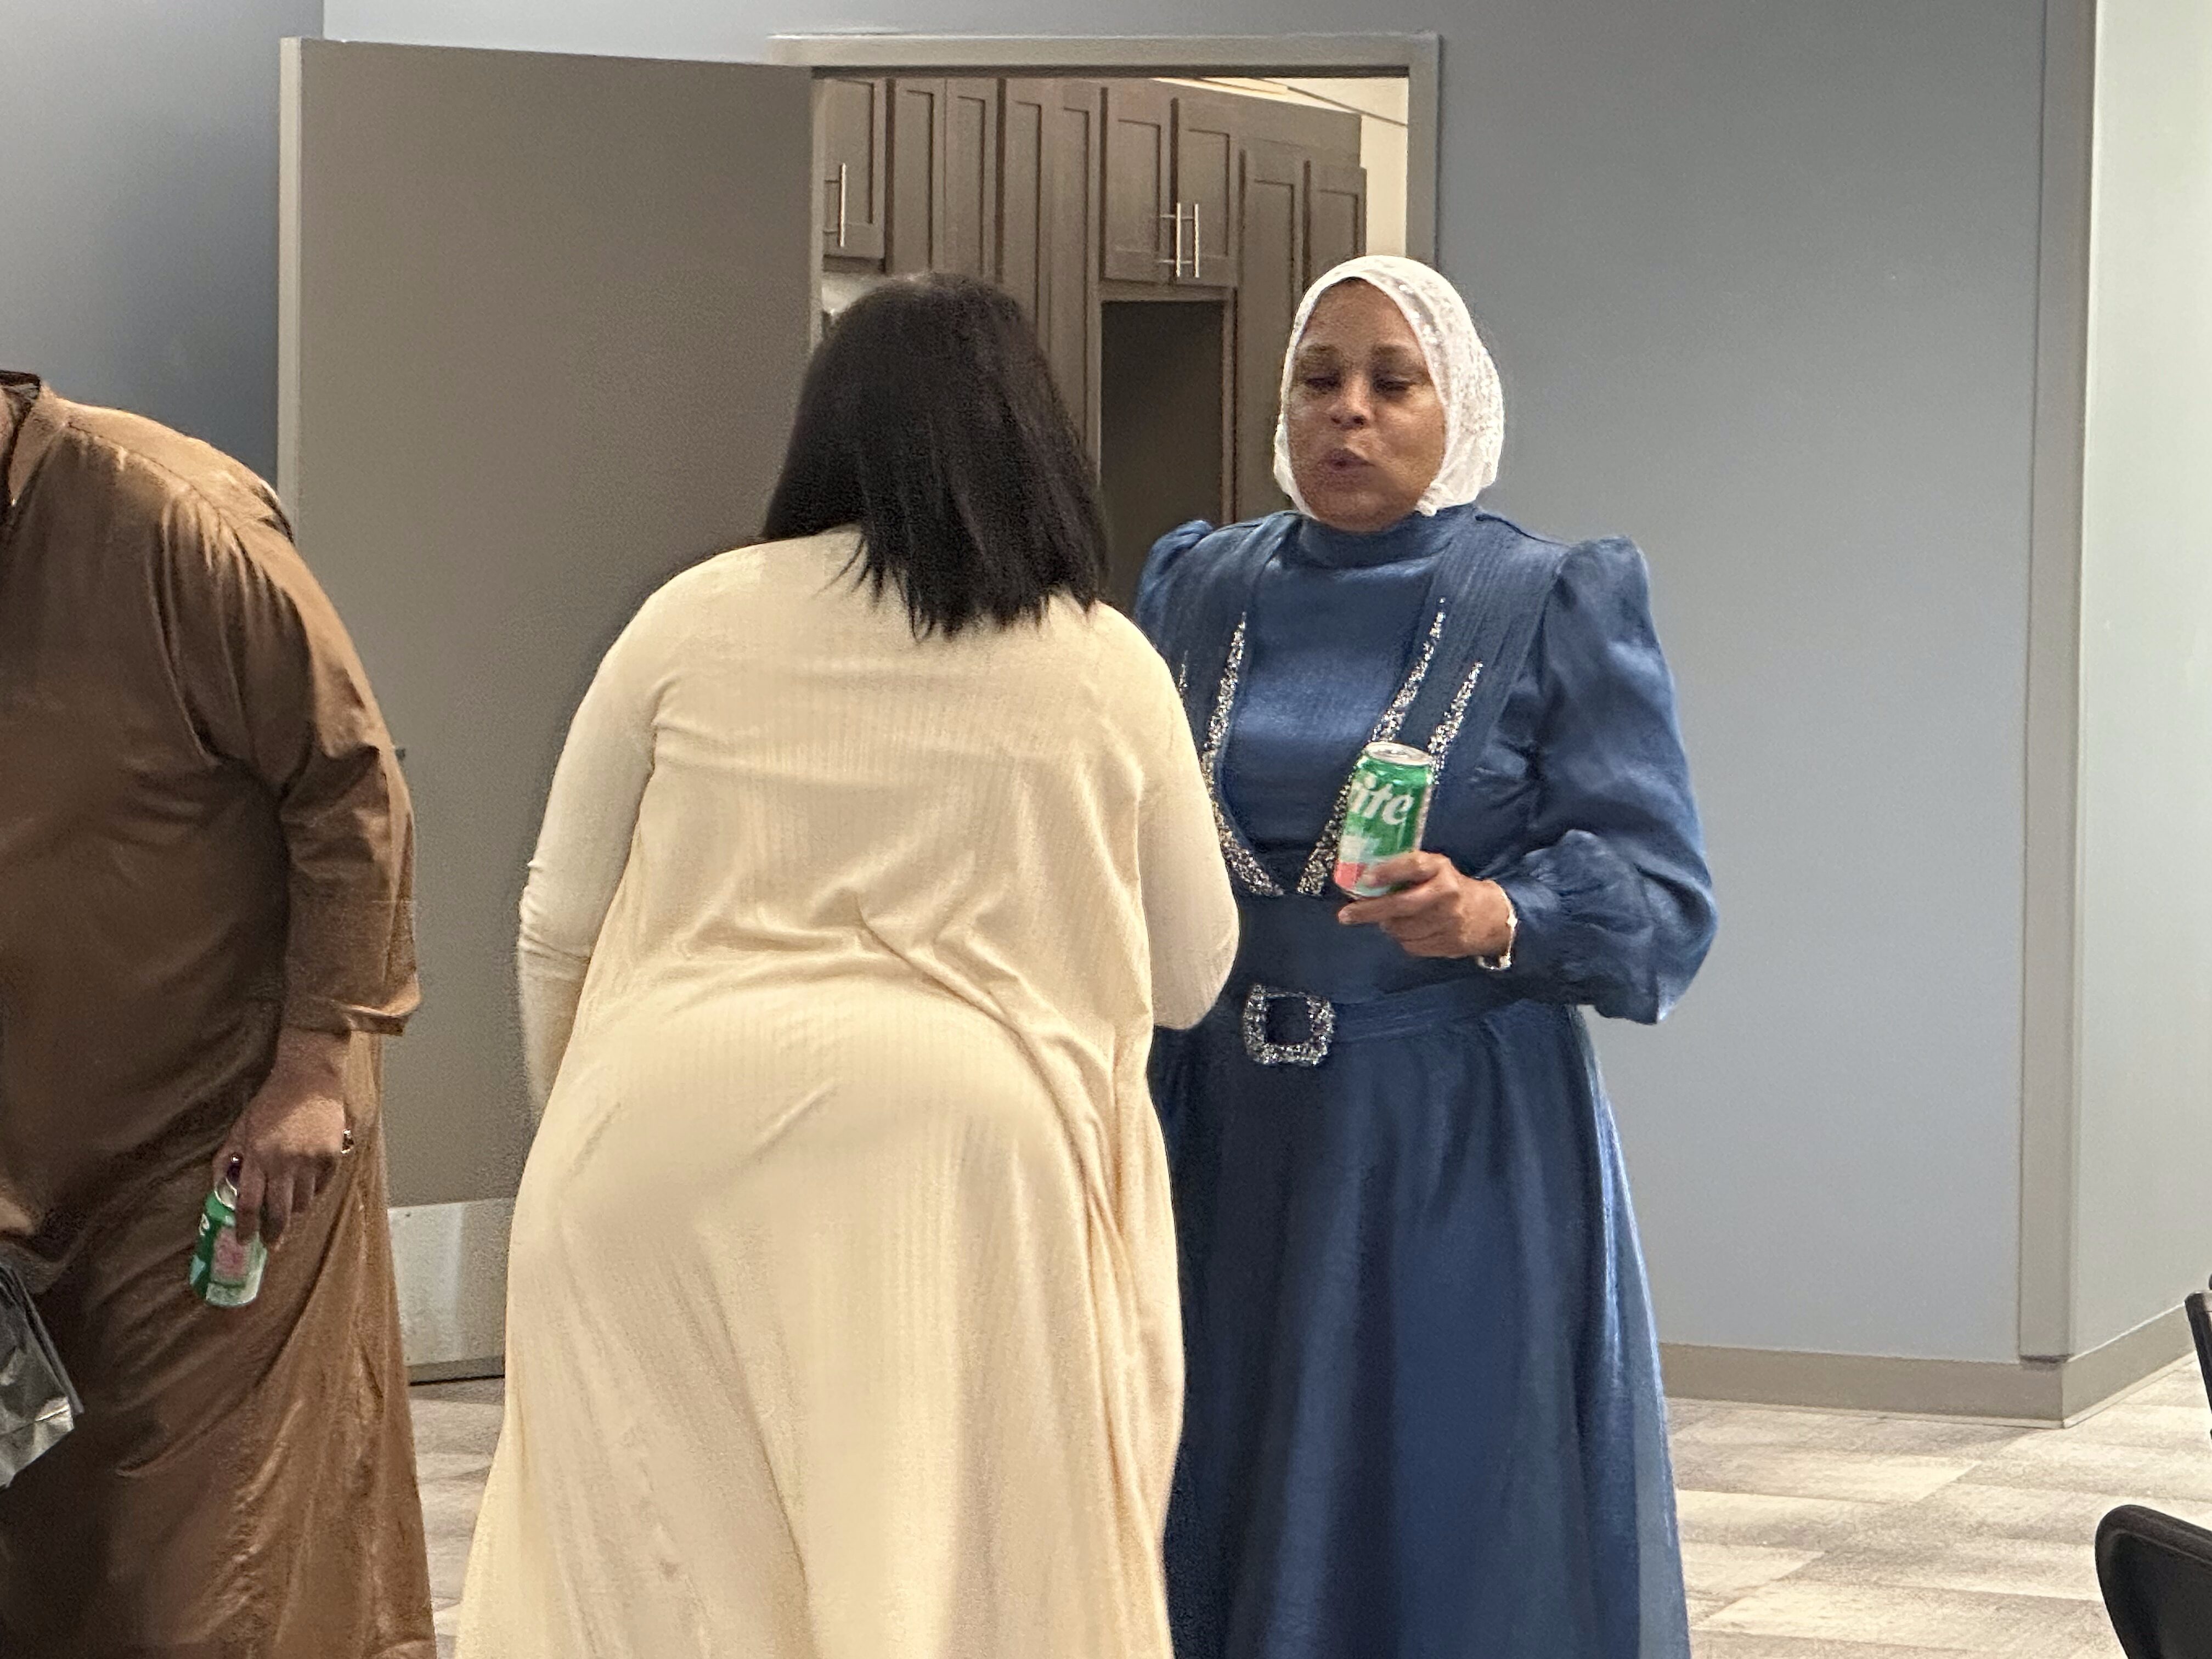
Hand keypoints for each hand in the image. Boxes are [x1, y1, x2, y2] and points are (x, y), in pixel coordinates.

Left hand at [211, 1029, 352, 1247]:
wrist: (308, 1079)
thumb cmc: (270, 1103)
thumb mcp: (241, 1129)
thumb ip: (228, 1160)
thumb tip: (220, 1190)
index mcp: (258, 1155)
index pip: (249, 1203)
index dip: (245, 1228)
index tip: (243, 1241)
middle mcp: (285, 1161)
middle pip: (279, 1212)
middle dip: (273, 1233)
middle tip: (270, 1243)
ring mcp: (312, 1160)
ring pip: (303, 1203)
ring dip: (294, 1210)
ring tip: (288, 1206)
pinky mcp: (332, 1156)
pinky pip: (322, 1187)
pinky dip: (313, 1191)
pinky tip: (306, 1183)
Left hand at [1337, 852, 1513, 959]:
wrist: (1490, 916)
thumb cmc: (1450, 887)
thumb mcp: (1434, 869)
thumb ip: (1406, 871)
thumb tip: (1363, 880)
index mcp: (1440, 869)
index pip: (1413, 866)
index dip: (1388, 872)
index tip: (1365, 879)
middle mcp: (1446, 894)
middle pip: (1402, 905)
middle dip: (1370, 911)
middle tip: (1346, 915)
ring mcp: (1449, 921)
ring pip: (1403, 929)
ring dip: (1388, 926)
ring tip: (1389, 920)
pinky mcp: (1449, 943)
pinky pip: (1412, 945)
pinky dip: (1404, 940)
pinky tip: (1409, 931)